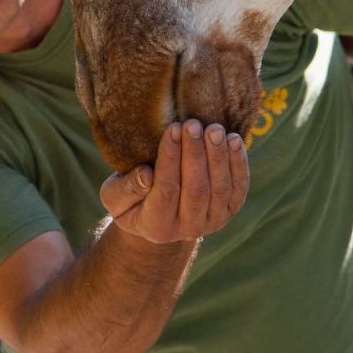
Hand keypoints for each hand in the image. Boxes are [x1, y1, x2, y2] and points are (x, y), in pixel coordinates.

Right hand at [99, 120, 248, 243]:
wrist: (159, 216)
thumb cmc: (131, 198)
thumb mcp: (114, 196)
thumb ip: (125, 189)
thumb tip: (146, 175)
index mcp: (156, 226)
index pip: (166, 189)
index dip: (170, 158)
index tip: (172, 128)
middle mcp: (187, 229)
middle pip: (196, 190)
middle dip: (195, 154)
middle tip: (192, 124)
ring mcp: (212, 221)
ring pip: (220, 188)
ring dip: (219, 156)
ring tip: (214, 128)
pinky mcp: (229, 210)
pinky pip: (238, 188)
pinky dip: (239, 164)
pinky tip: (234, 140)